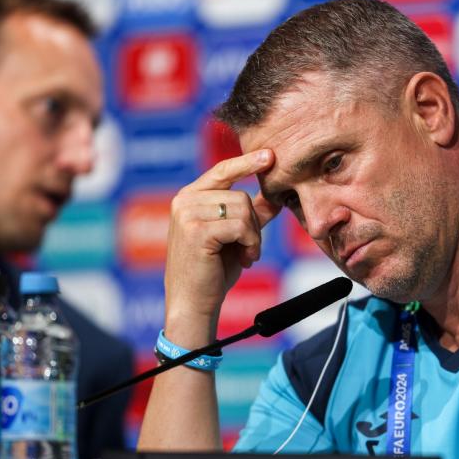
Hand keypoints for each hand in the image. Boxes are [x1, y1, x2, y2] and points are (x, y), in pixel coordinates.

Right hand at [163, 149, 280, 346]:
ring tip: (246, 254)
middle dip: (254, 224)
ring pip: (242, 209)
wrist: (193, 302)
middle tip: (250, 248)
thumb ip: (251, 215)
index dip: (246, 162)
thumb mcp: (235, 237)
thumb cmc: (212, 271)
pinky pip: (240, 226)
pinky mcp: (196, 230)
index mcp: (190, 197)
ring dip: (253, 236)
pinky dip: (250, 243)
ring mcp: (187, 214)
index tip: (270, 155)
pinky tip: (244, 258)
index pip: (222, 171)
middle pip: (240, 196)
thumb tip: (275, 196)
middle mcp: (184, 200)